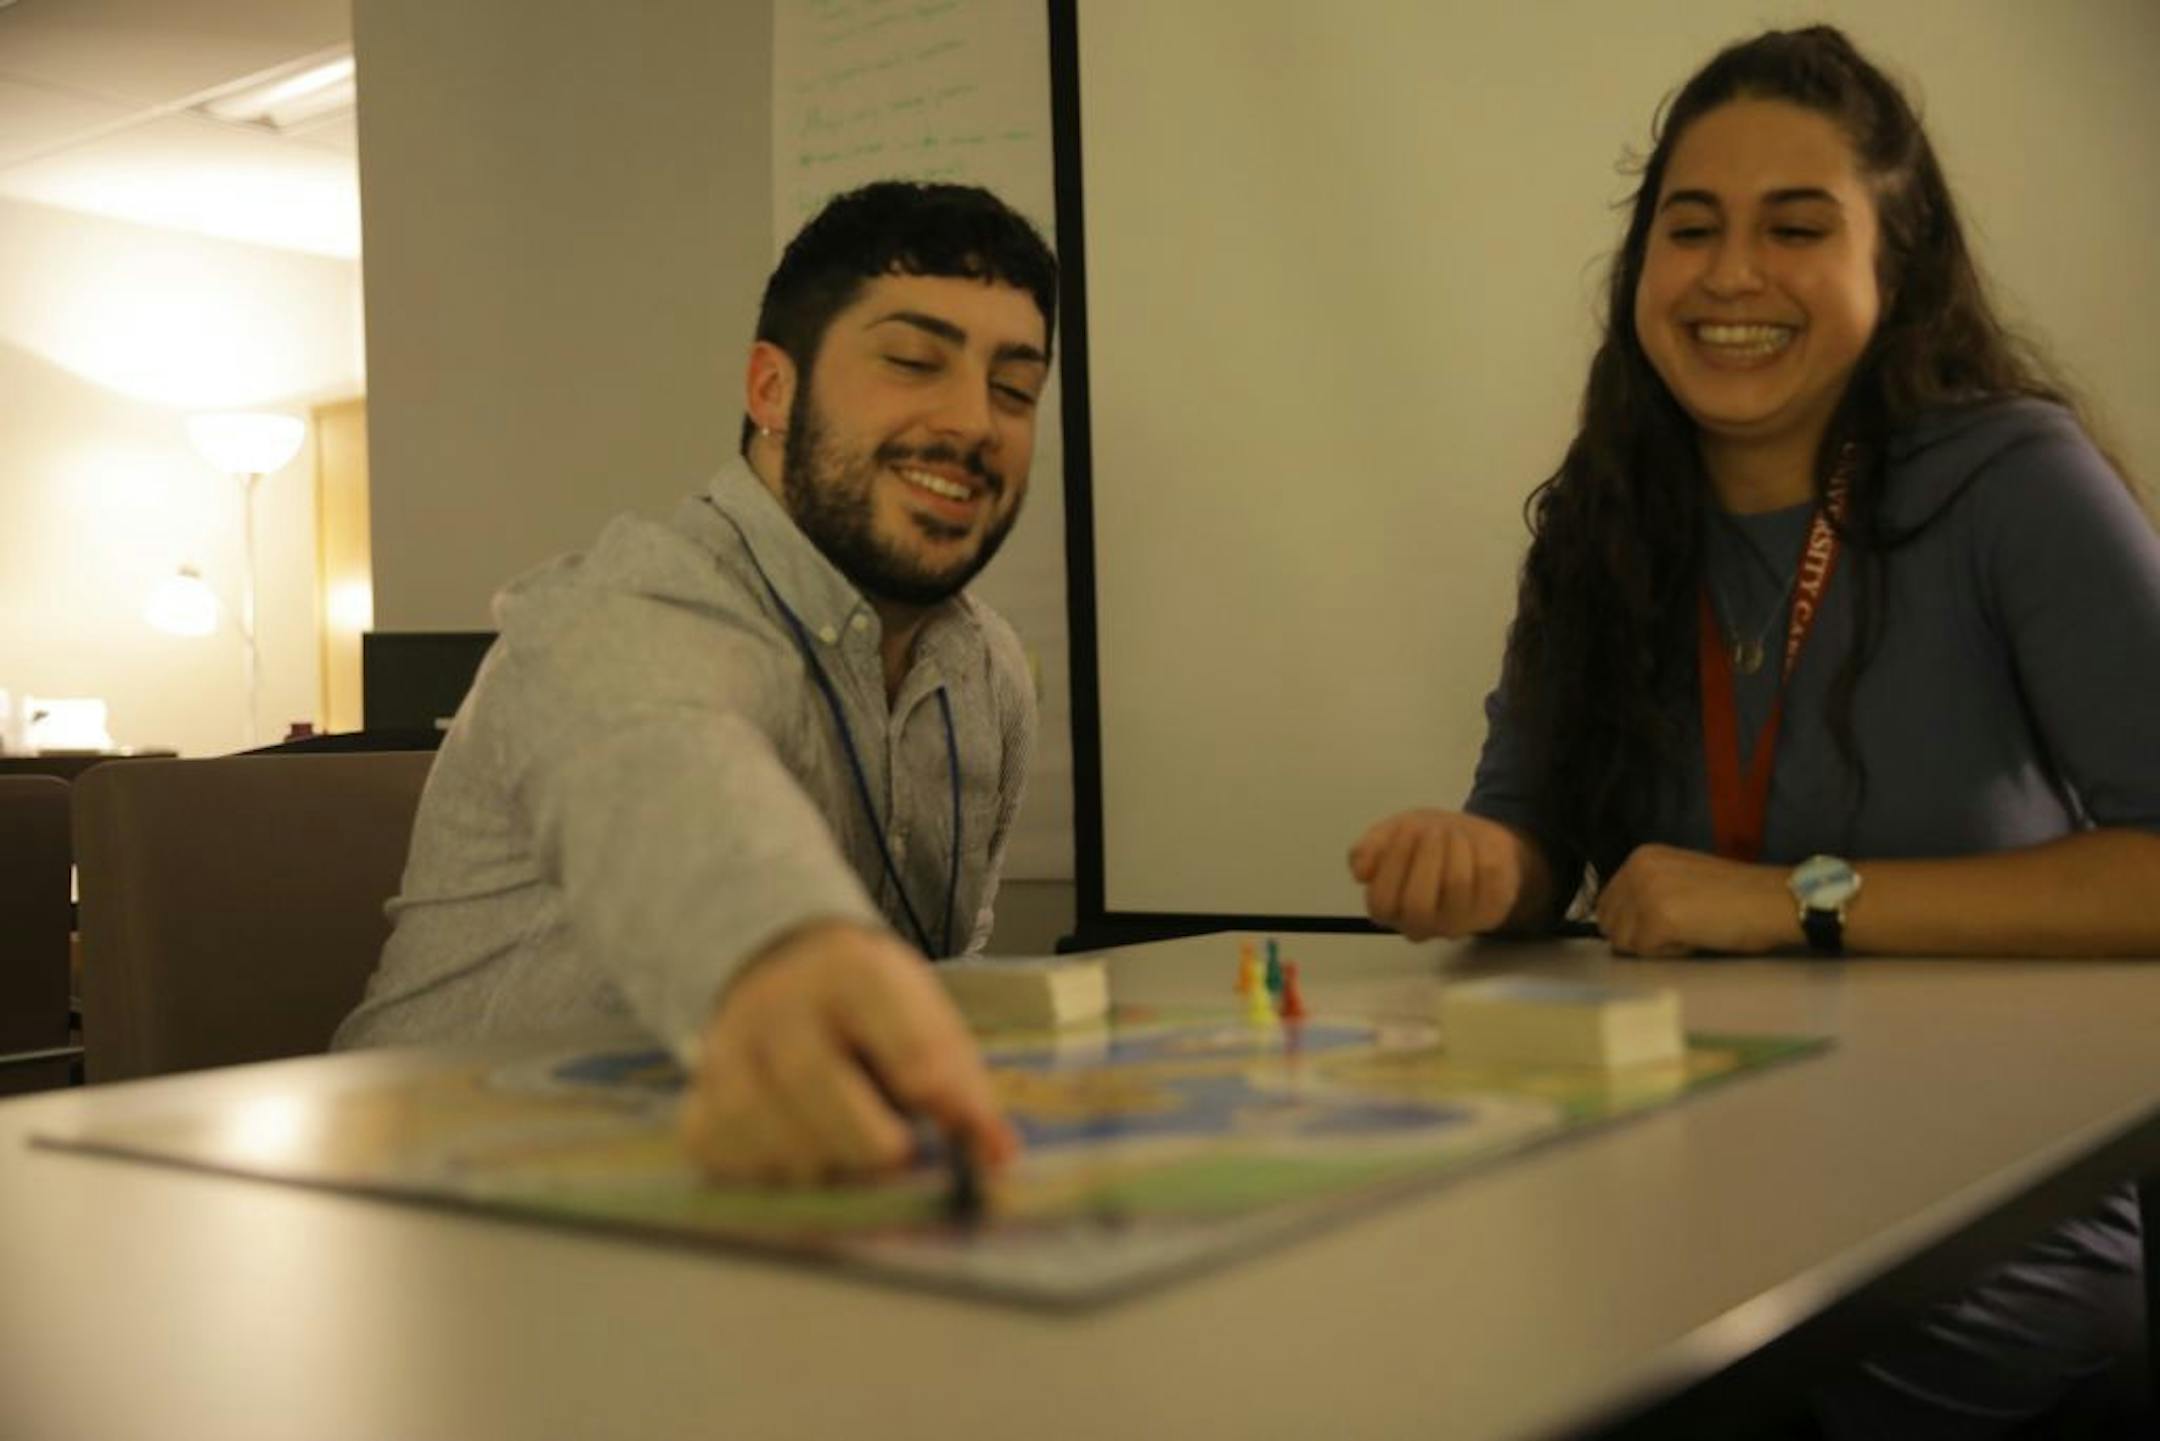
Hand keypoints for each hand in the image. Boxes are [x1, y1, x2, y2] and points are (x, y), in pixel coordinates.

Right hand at [679, 920, 1019, 1184]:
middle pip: (812, 1079)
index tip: (962, 1135)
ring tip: (847, 1163)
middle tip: (898, 1164)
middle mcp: (779, 1003)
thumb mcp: (928, 1025)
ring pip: (762, 1126)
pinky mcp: (698, 1098)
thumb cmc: (877, 1017)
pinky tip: (798, 1163)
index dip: (931, 1088)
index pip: (890, 1026)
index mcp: (853, 972)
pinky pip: (722, 1153)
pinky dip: (765, 1175)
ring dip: (815, 1165)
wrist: (788, 977)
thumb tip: (996, 1155)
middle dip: (864, 1139)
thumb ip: (962, 1090)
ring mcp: (727, 1050)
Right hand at [1348, 809, 1525, 939]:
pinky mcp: (1492, 911)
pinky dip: (1480, 850)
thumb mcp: (1391, 833)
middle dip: (1425, 858)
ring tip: (1453, 831)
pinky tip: (1475, 844)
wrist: (1473, 839)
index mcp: (1390, 910)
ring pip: (1456, 886)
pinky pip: (1489, 877)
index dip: (1393, 863)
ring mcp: (1459, 924)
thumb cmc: (1425, 840)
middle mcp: (1422, 926)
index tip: (1407, 829)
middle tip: (1433, 829)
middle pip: (1418, 905)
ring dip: (1454, 847)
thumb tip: (1360, 872)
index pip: (1382, 902)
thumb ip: (1370, 848)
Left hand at [1594, 844, 1791, 955]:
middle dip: (1639, 937)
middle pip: (1609, 925)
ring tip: (1691, 930)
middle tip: (1681, 928)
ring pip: (1624, 942)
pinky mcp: (1658, 918)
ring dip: (1654, 946)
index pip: (1606, 905)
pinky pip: (1646, 952)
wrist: (1773, 900)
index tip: (1669, 922)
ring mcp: (1646, 892)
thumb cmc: (1735, 896)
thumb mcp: (1679, 879)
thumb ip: (1647, 891)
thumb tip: (1619, 923)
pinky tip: (1697, 937)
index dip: (1633, 925)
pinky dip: (1670, 953)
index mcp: (1641, 857)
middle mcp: (1637, 869)